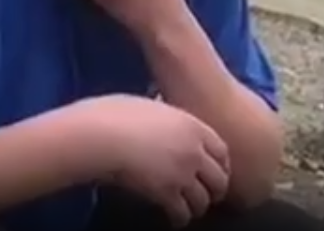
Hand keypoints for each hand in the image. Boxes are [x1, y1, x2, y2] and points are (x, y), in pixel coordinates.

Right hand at [73, 94, 229, 226]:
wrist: (101, 134)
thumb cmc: (116, 113)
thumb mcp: (150, 107)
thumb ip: (167, 120)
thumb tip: (164, 125)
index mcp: (192, 125)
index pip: (222, 150)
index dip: (220, 164)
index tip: (214, 170)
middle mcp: (194, 151)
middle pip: (219, 179)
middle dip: (214, 189)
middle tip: (205, 194)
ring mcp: (182, 174)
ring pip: (203, 201)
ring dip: (196, 206)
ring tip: (186, 208)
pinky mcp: (167, 194)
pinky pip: (182, 214)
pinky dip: (179, 218)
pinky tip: (171, 217)